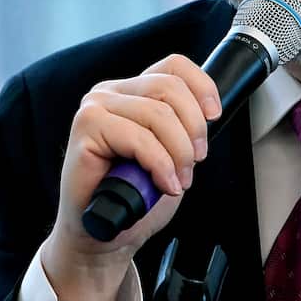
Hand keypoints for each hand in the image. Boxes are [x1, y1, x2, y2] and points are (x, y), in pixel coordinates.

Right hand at [40, 54, 219, 300]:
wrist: (103, 234)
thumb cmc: (135, 196)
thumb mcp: (171, 153)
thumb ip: (183, 128)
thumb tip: (207, 115)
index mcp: (132, 91)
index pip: (174, 66)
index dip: (202, 86)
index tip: (214, 116)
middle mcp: (111, 92)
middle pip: (170, 89)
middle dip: (193, 129)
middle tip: (194, 162)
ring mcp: (95, 107)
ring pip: (158, 114)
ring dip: (178, 153)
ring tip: (177, 180)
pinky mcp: (86, 129)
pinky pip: (139, 138)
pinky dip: (160, 164)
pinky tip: (163, 183)